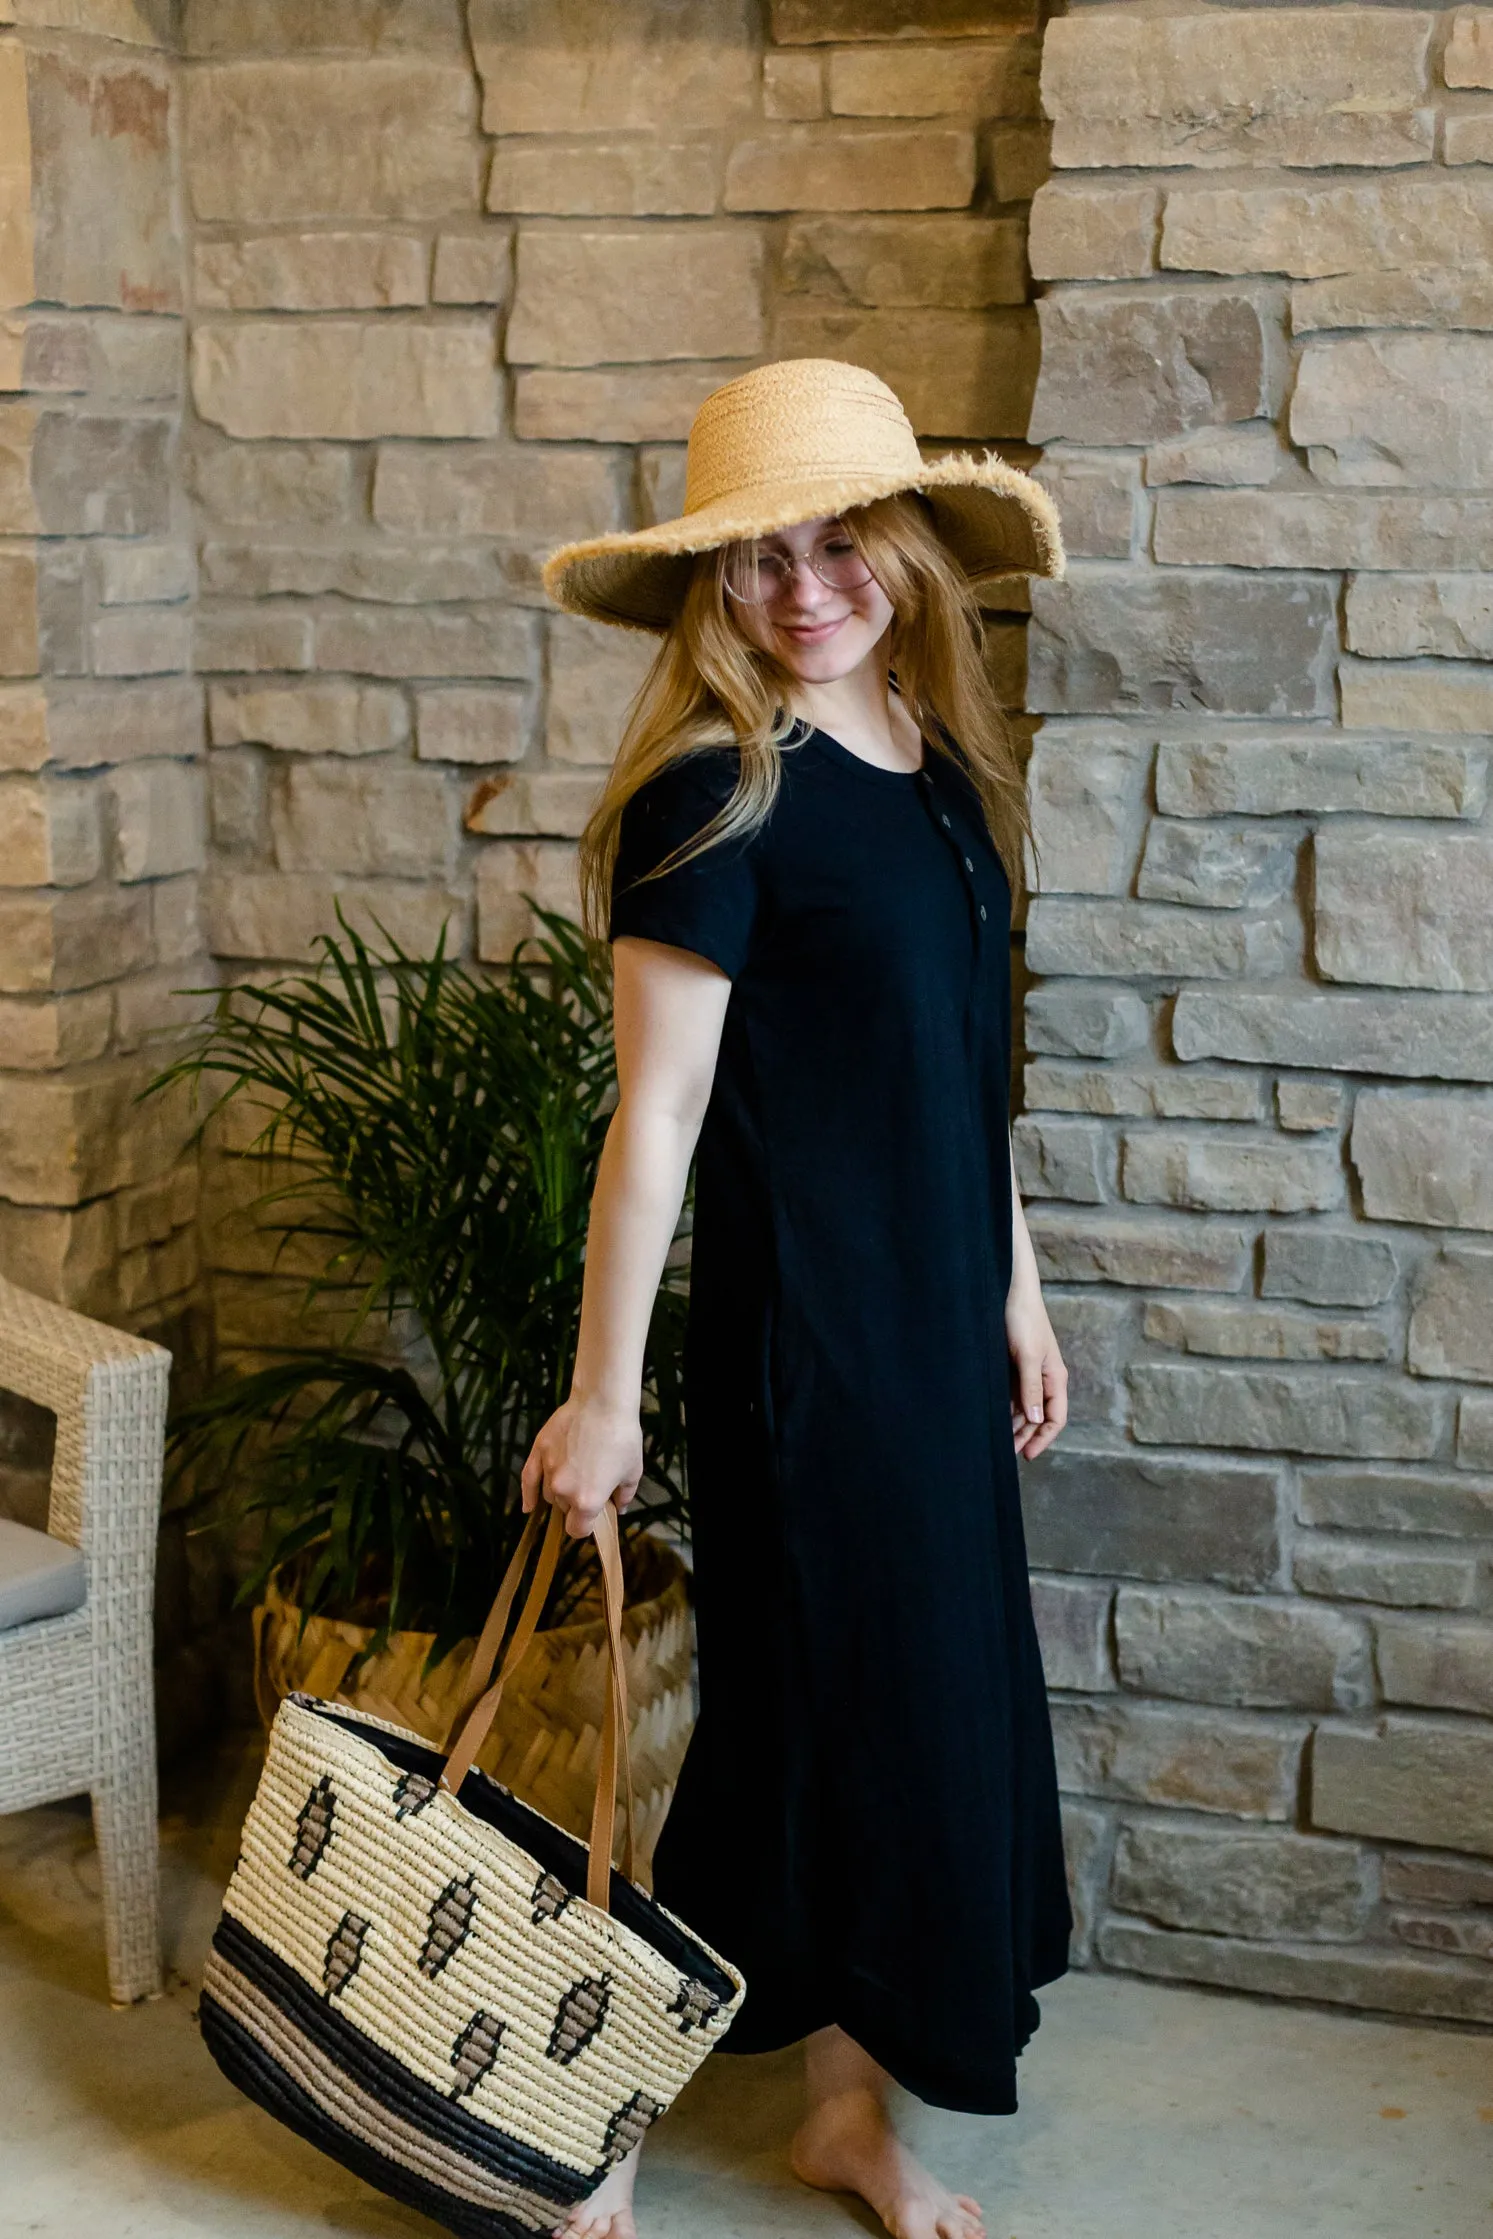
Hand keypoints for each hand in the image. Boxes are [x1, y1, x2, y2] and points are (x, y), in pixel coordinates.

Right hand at [520, 1393, 643, 1538]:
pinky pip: (528, 1479)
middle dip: (575, 1503)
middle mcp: (563, 1490)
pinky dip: (528, 1494)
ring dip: (559, 1491)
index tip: (593, 1517)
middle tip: (590, 1485)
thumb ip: (624, 1496)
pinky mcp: (539, 1451)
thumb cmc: (623, 1438)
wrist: (603, 1403)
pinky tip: (528, 1507)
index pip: (577, 1530)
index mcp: (587, 1501)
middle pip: (564, 1509)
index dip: (586, 1526)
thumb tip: (618, 1508)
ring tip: (575, 1474)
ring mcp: (548, 1470)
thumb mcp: (632, 1471)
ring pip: (549, 1493)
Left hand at [1005, 1273, 1067, 1461]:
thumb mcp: (1028, 1356)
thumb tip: (1036, 1419)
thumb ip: (1032, 1388)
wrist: (1009, 1291)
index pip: (1056, 1418)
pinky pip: (1012, 1395)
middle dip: (1026, 1435)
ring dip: (1014, 1425)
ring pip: (1025, 1408)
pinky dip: (1005, 1409)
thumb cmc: (1024, 1320)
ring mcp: (1028, 1373)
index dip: (1043, 1438)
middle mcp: (1044, 1379)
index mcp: (1055, 1378)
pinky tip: (992, 1418)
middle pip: (1039, 1417)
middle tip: (1006, 1453)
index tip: (1026, 1454)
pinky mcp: (1013, 1366)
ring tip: (997, 1440)